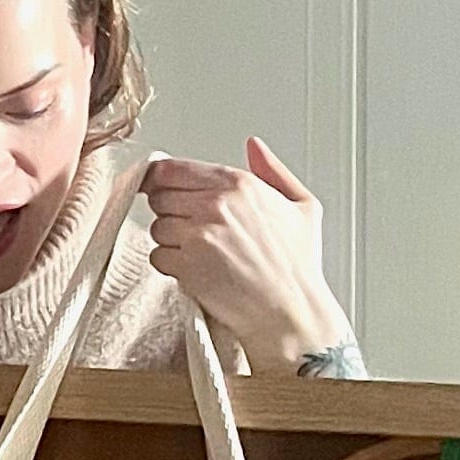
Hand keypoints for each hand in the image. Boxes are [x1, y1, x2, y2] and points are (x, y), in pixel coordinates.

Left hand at [142, 138, 358, 372]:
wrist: (291, 313)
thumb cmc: (298, 267)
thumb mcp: (302, 206)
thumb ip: (274, 171)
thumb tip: (254, 146)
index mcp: (240, 184)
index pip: (174, 168)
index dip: (161, 179)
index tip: (158, 187)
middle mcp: (216, 204)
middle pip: (160, 196)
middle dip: (170, 211)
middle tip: (192, 229)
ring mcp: (199, 235)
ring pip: (157, 227)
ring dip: (170, 240)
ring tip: (200, 253)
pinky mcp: (187, 265)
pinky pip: (157, 256)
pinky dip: (170, 265)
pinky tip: (196, 271)